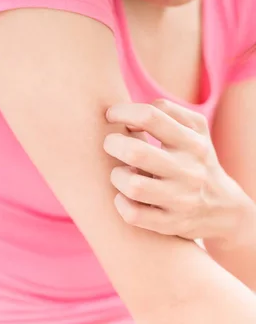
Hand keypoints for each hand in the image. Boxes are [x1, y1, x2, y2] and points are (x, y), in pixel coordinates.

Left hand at [103, 99, 251, 245]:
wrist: (223, 208)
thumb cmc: (194, 159)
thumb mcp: (195, 129)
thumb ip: (166, 111)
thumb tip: (131, 117)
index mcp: (192, 142)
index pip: (150, 116)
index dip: (122, 111)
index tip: (111, 115)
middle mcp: (189, 171)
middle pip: (136, 152)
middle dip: (112, 144)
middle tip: (110, 144)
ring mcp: (181, 200)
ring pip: (133, 186)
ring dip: (117, 176)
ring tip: (120, 173)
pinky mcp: (171, 223)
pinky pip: (134, 215)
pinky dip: (121, 204)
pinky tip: (122, 196)